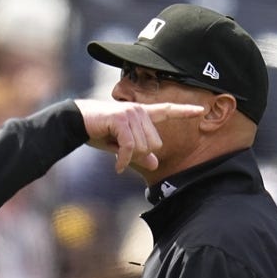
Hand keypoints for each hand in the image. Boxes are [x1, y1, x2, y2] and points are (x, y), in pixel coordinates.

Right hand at [74, 99, 203, 172]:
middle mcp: (139, 111)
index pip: (167, 111)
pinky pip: (130, 147)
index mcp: (142, 114)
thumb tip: (155, 164)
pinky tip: (118, 167)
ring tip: (116, 154)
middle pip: (154, 144)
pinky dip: (123, 160)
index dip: (184, 111)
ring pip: (143, 147)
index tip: (201, 110)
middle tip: (122, 154)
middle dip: (139, 154)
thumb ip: (139, 153)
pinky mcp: (121, 120)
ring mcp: (131, 113)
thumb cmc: (98, 132)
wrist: (75, 122)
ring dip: (129, 157)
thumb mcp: (121, 146)